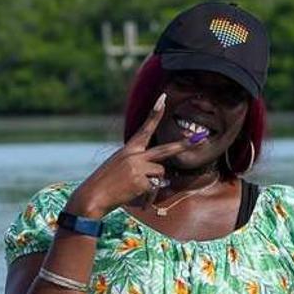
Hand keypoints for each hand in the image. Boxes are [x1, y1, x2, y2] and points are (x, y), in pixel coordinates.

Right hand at [64, 94, 201, 217]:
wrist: (93, 195)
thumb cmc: (106, 182)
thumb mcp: (120, 165)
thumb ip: (140, 164)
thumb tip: (163, 175)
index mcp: (129, 149)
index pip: (145, 128)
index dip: (155, 113)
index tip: (163, 98)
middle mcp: (135, 156)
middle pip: (165, 150)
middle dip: (183, 145)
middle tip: (200, 139)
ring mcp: (138, 169)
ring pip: (160, 173)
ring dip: (154, 181)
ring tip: (135, 187)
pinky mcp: (141, 182)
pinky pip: (154, 188)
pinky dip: (148, 195)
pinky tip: (133, 195)